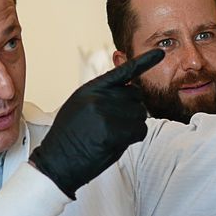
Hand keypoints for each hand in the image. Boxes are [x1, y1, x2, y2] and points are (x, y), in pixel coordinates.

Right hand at [29, 49, 164, 197]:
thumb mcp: (79, 107)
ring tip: (111, 135)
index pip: (122, 72)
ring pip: (139, 113)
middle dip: (131, 110)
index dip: (144, 61)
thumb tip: (128, 90)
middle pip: (135, 95)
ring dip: (132, 126)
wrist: (56, 162)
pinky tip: (117, 142)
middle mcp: (97, 97)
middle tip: (115, 126)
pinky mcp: (112, 131)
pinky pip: (140, 130)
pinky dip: (134, 137)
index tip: (159, 53)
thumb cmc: (69, 139)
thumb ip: (102, 96)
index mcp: (89, 89)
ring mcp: (105, 113)